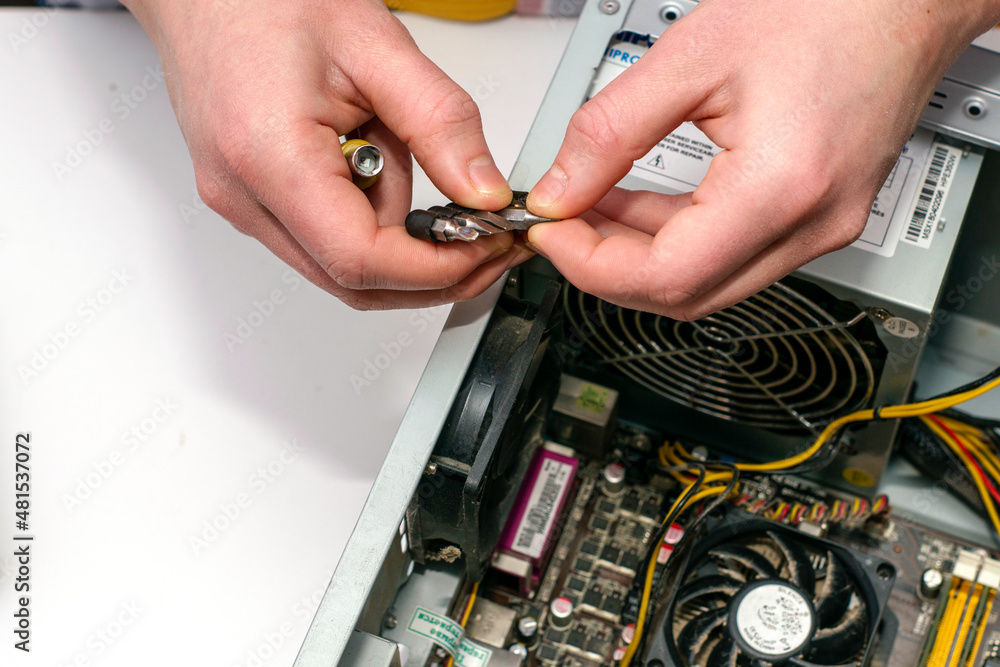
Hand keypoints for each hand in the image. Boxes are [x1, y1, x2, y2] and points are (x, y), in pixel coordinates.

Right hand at [122, 0, 528, 308]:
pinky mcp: (252, 203)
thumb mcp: (377, 48)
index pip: (360, 260)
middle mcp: (245, 198)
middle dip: (429, 272)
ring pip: (341, 270)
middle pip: (352, 282)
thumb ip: (440, 124)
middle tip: (483, 238)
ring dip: (400, 243)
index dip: (433, 267)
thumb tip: (483, 194)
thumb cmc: (267, 2)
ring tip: (412, 161)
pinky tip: (383, 168)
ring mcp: (244, 206)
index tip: (483, 246)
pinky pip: (324, 242)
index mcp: (269, 157)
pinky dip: (372, 225)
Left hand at [526, 0, 999, 318]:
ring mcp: (821, 228)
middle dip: (608, 267)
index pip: (668, 277)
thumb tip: (560, 189)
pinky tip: (636, 202)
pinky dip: (675, 238)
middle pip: (685, 294)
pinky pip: (731, 254)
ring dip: (637, 254)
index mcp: (783, 188)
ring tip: (590, 204)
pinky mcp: (817, 219)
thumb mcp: (690, 59)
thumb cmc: (825, 8)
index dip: (592, 265)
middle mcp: (812, 225)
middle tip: (561, 224)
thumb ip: (610, 132)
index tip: (550, 233)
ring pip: (706, 281)